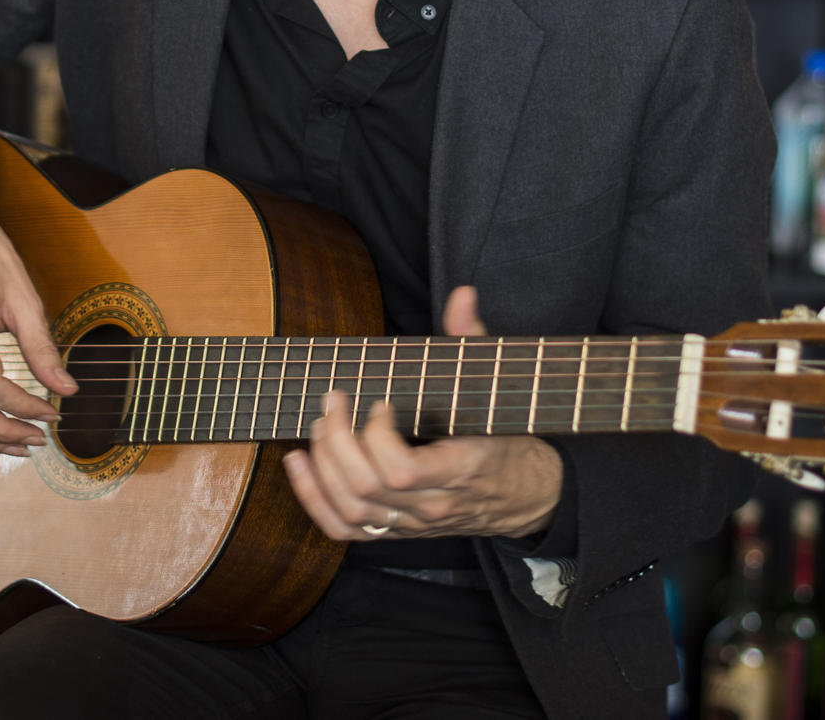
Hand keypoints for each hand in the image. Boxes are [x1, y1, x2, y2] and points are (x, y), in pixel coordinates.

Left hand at [281, 286, 562, 542]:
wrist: (526, 495)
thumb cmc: (506, 439)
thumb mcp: (495, 389)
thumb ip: (473, 340)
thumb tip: (461, 295)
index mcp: (459, 471)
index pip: (399, 471)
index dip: (375, 436)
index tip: (380, 402)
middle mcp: (432, 505)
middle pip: (365, 488)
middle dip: (336, 439)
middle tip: (333, 401)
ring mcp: (411, 522)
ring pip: (350, 509)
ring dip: (321, 465)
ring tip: (317, 424)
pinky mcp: (396, 530)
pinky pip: (343, 529)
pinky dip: (312, 498)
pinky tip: (298, 462)